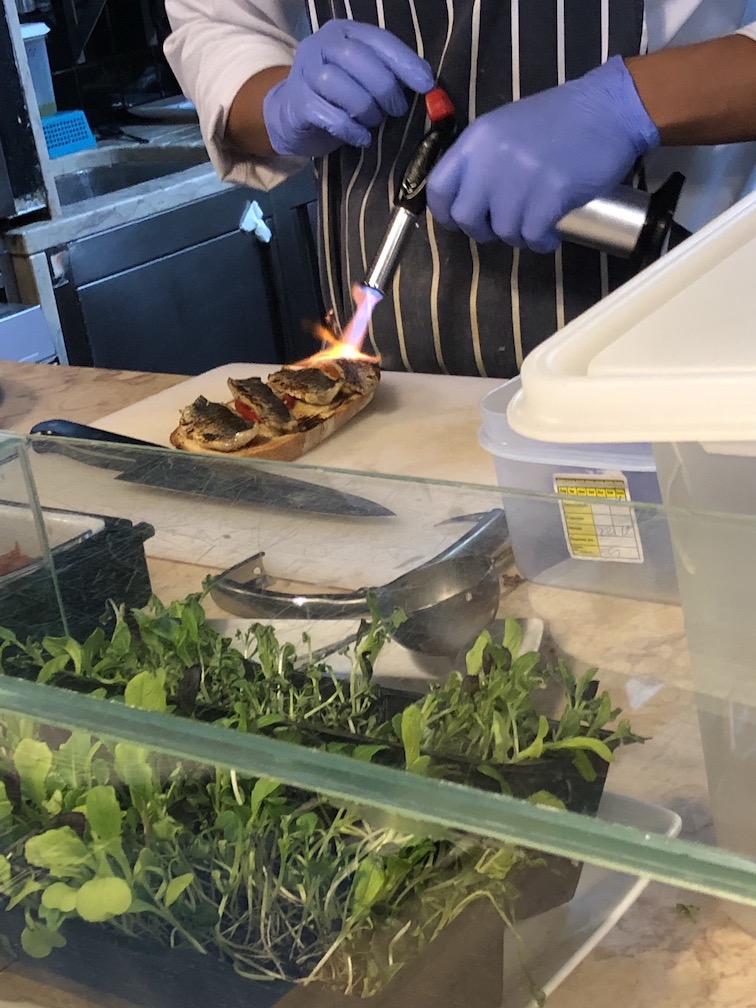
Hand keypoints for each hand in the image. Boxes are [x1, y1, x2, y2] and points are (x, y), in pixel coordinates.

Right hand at [263, 19, 433, 156]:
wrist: (293, 115)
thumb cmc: (338, 96)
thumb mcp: (363, 77)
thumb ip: (388, 73)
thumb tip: (427, 85)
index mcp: (345, 32)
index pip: (379, 40)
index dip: (405, 62)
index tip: (427, 85)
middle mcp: (323, 45)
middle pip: (360, 61)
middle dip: (386, 89)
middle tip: (396, 110)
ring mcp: (306, 72)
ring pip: (342, 87)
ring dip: (367, 109)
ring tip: (374, 121)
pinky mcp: (299, 103)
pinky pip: (330, 116)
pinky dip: (351, 130)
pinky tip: (362, 137)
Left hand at [426, 56, 659, 252]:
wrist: (611, 109)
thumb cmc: (562, 121)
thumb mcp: (509, 130)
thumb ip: (484, 161)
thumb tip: (470, 201)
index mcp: (477, 140)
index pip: (438, 187)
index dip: (445, 213)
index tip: (461, 221)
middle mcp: (491, 158)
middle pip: (466, 217)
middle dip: (483, 230)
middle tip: (504, 225)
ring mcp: (520, 176)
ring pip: (502, 230)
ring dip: (520, 235)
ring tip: (538, 222)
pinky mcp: (550, 194)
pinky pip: (532, 236)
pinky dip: (542, 242)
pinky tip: (552, 232)